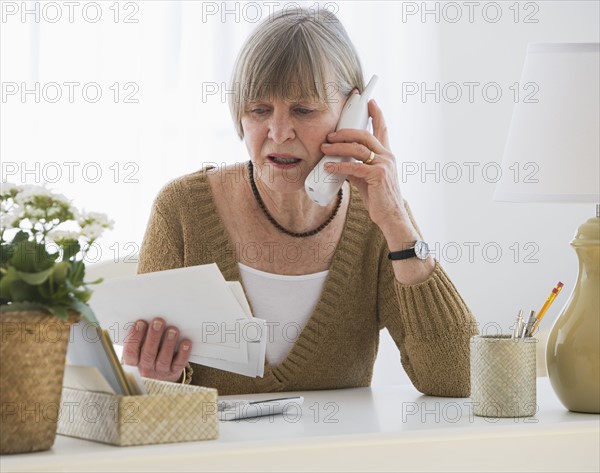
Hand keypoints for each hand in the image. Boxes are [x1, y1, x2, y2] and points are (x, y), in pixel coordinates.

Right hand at [122, 317, 191, 381]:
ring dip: (168, 344)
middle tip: (158, 322)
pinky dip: (183, 353)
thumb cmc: (147, 355)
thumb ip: (141, 338)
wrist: (158, 377)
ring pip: (163, 359)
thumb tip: (147, 318)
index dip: (134, 337)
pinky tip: (186, 343)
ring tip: (173, 330)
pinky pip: (178, 364)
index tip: (140, 322)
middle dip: (153, 336)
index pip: (131, 351)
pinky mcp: (174, 372)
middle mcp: (145, 368)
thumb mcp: (140, 350)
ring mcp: (160, 371)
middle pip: (148, 354)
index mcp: (133, 362)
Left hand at [322, 99, 405, 231]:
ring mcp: (384, 165)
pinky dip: (339, 166)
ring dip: (339, 147)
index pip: (382, 129)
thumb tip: (339, 163)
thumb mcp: (367, 179)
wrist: (391, 216)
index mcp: (386, 155)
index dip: (376, 114)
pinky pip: (355, 167)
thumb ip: (356, 168)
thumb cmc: (379, 198)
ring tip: (325, 148)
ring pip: (358, 148)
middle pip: (365, 135)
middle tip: (330, 135)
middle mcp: (387, 156)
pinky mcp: (378, 176)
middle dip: (345, 132)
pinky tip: (329, 167)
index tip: (370, 102)